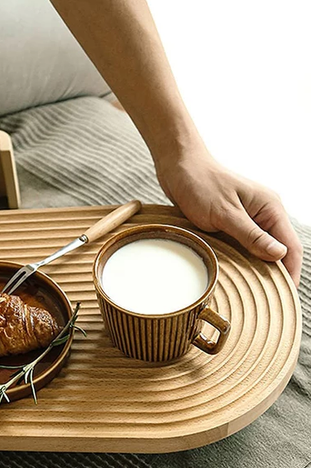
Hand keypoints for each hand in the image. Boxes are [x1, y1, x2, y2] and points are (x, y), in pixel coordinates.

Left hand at [155, 148, 302, 285]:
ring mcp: (246, 219)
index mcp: (270, 208)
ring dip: (254, 268)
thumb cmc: (200, 184)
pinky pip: (241, 246)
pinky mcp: (230, 223)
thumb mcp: (225, 213)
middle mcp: (262, 214)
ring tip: (248, 290)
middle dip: (272, 274)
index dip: (290, 273)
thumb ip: (251, 235)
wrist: (177, 167)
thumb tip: (279, 255)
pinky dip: (239, 259)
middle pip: (276, 252)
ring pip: (257, 251)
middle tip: (264, 299)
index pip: (290, 247)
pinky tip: (232, 273)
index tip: (284, 295)